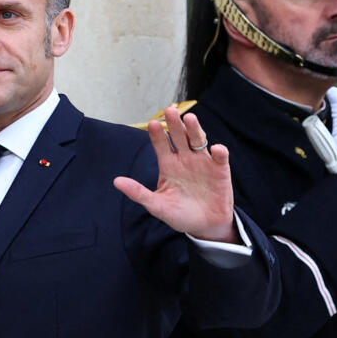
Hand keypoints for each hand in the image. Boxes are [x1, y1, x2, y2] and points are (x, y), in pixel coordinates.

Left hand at [114, 106, 235, 241]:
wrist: (204, 226)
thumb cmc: (179, 214)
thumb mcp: (156, 205)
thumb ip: (138, 193)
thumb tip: (116, 181)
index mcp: (168, 164)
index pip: (161, 145)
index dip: (157, 135)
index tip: (152, 124)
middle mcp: (185, 159)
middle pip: (179, 136)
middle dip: (174, 124)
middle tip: (169, 111)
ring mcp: (202, 162)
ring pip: (198, 140)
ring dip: (194, 129)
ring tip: (189, 119)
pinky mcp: (220, 169)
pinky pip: (220, 157)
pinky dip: (219, 152)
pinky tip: (215, 149)